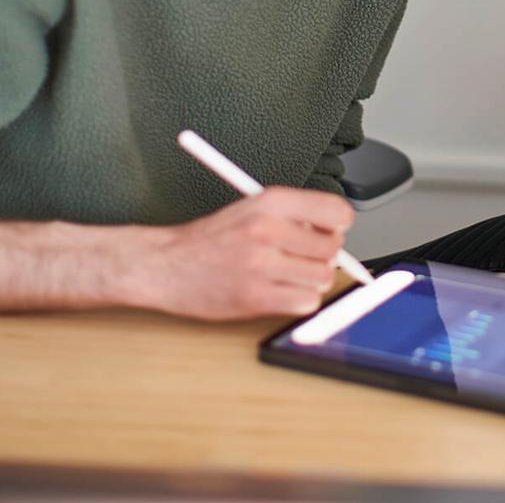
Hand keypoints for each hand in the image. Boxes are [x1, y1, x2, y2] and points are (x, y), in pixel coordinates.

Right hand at [131, 186, 354, 320]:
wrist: (165, 264)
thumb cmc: (211, 238)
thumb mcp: (253, 207)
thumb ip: (295, 215)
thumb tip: (338, 230)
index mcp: (270, 201)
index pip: (336, 211)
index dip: (339, 225)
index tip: (330, 232)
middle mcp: (267, 230)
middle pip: (333, 248)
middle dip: (325, 255)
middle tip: (304, 257)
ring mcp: (261, 265)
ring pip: (323, 278)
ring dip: (312, 280)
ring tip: (288, 275)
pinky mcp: (255, 297)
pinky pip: (306, 302)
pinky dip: (300, 300)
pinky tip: (280, 291)